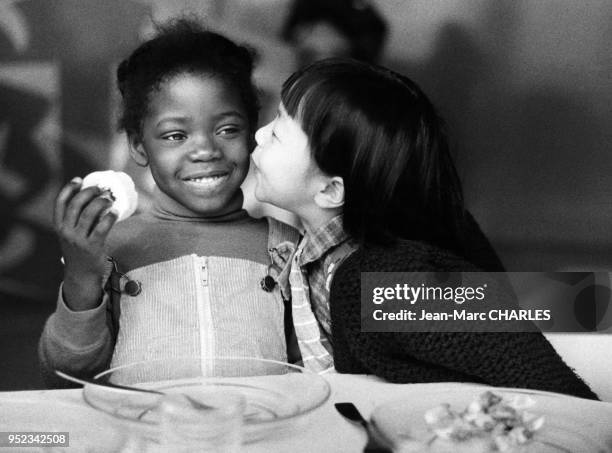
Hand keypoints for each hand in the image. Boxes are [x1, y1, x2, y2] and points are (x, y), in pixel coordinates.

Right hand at [54, 177, 117, 310]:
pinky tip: (116, 211)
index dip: (68, 188)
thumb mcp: (71, 235)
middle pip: (76, 205)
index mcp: (59, 226)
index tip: (79, 180)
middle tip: (101, 189)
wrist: (81, 275)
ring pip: (89, 214)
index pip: (60, 203)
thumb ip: (76, 220)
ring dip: (100, 202)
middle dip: (89, 192)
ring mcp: (78, 240)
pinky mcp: (92, 247)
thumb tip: (95, 198)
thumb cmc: (79, 250)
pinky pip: (102, 227)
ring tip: (110, 199)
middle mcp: (66, 232)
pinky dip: (109, 217)